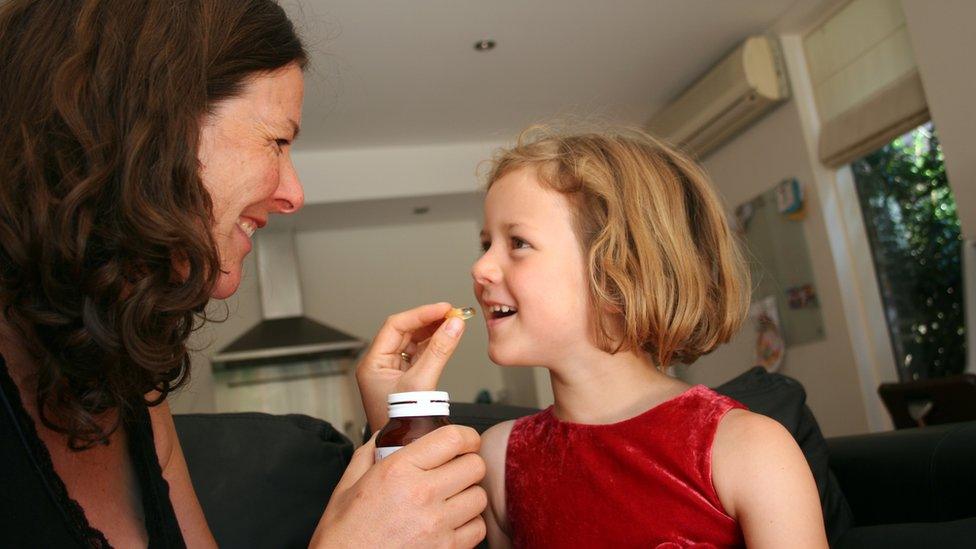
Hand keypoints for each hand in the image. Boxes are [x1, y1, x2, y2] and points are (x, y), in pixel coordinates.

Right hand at [309, 426, 487, 547]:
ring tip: (452, 498)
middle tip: (456, 470)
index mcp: (398, 470)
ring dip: (469, 494)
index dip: (466, 436)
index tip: (465, 441)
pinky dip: (470, 523)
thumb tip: (384, 436)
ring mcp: (436, 524)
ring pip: (479, 496)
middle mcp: (421, 494)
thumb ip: (368, 454)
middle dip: (468, 464)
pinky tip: (452, 522)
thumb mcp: (347, 485)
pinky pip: (478, 528)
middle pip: (475, 466)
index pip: (453, 438)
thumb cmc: (345, 534)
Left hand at [356, 302, 466, 431]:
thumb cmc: (402, 425)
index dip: (421, 314)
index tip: (443, 309)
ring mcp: (393, 372)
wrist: (403, 451)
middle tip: (452, 314)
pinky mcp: (406, 380)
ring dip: (433, 332)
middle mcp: (380, 365)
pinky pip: (420, 355)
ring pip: (413, 342)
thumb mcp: (420, 383)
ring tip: (454, 323)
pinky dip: (434, 346)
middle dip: (429, 321)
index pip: (396, 326)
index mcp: (373, 363)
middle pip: (405, 332)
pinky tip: (447, 338)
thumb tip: (454, 325)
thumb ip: (439, 351)